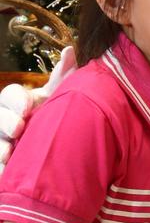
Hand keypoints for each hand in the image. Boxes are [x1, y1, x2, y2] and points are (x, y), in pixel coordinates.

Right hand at [0, 46, 76, 173]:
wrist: (50, 148)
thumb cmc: (52, 114)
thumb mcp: (58, 96)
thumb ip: (63, 77)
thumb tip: (69, 50)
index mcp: (21, 102)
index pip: (11, 94)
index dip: (17, 100)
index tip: (28, 107)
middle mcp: (5, 119)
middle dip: (5, 122)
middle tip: (18, 129)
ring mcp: (1, 139)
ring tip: (7, 155)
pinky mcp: (1, 163)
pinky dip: (0, 169)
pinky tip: (5, 172)